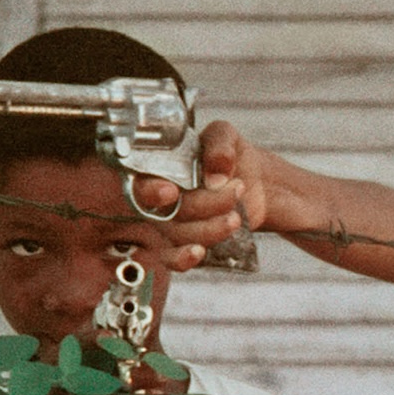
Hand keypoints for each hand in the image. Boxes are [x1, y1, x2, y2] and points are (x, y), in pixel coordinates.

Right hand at [127, 119, 267, 270]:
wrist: (251, 179)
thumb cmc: (227, 153)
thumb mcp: (225, 136)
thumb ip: (220, 144)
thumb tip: (217, 171)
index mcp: (158, 169)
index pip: (141, 183)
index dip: (150, 191)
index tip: (170, 191)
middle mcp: (159, 199)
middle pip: (167, 212)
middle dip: (204, 204)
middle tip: (236, 188)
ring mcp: (170, 223)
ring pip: (177, 235)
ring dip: (208, 229)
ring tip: (236, 217)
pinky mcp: (185, 241)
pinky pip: (174, 258)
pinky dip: (183, 258)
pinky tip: (198, 252)